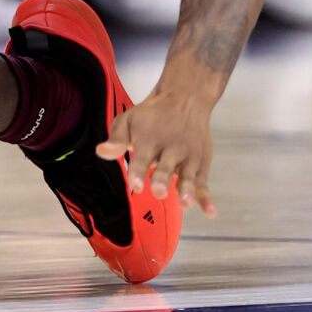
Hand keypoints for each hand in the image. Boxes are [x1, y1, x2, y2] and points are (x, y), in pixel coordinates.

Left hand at [95, 89, 218, 216]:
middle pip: (166, 167)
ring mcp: (187, 157)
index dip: (138, 172)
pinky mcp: (200, 164)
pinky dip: (207, 198)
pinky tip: (210, 212)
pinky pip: (204, 183)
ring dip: (187, 189)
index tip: (136, 185)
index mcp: (150, 139)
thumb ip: (117, 139)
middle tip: (159, 191)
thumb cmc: (151, 116)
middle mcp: (170, 148)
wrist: (185, 100)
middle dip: (162, 179)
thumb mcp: (129, 120)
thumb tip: (101, 152)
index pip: (142, 158)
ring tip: (185, 202)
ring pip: (188, 175)